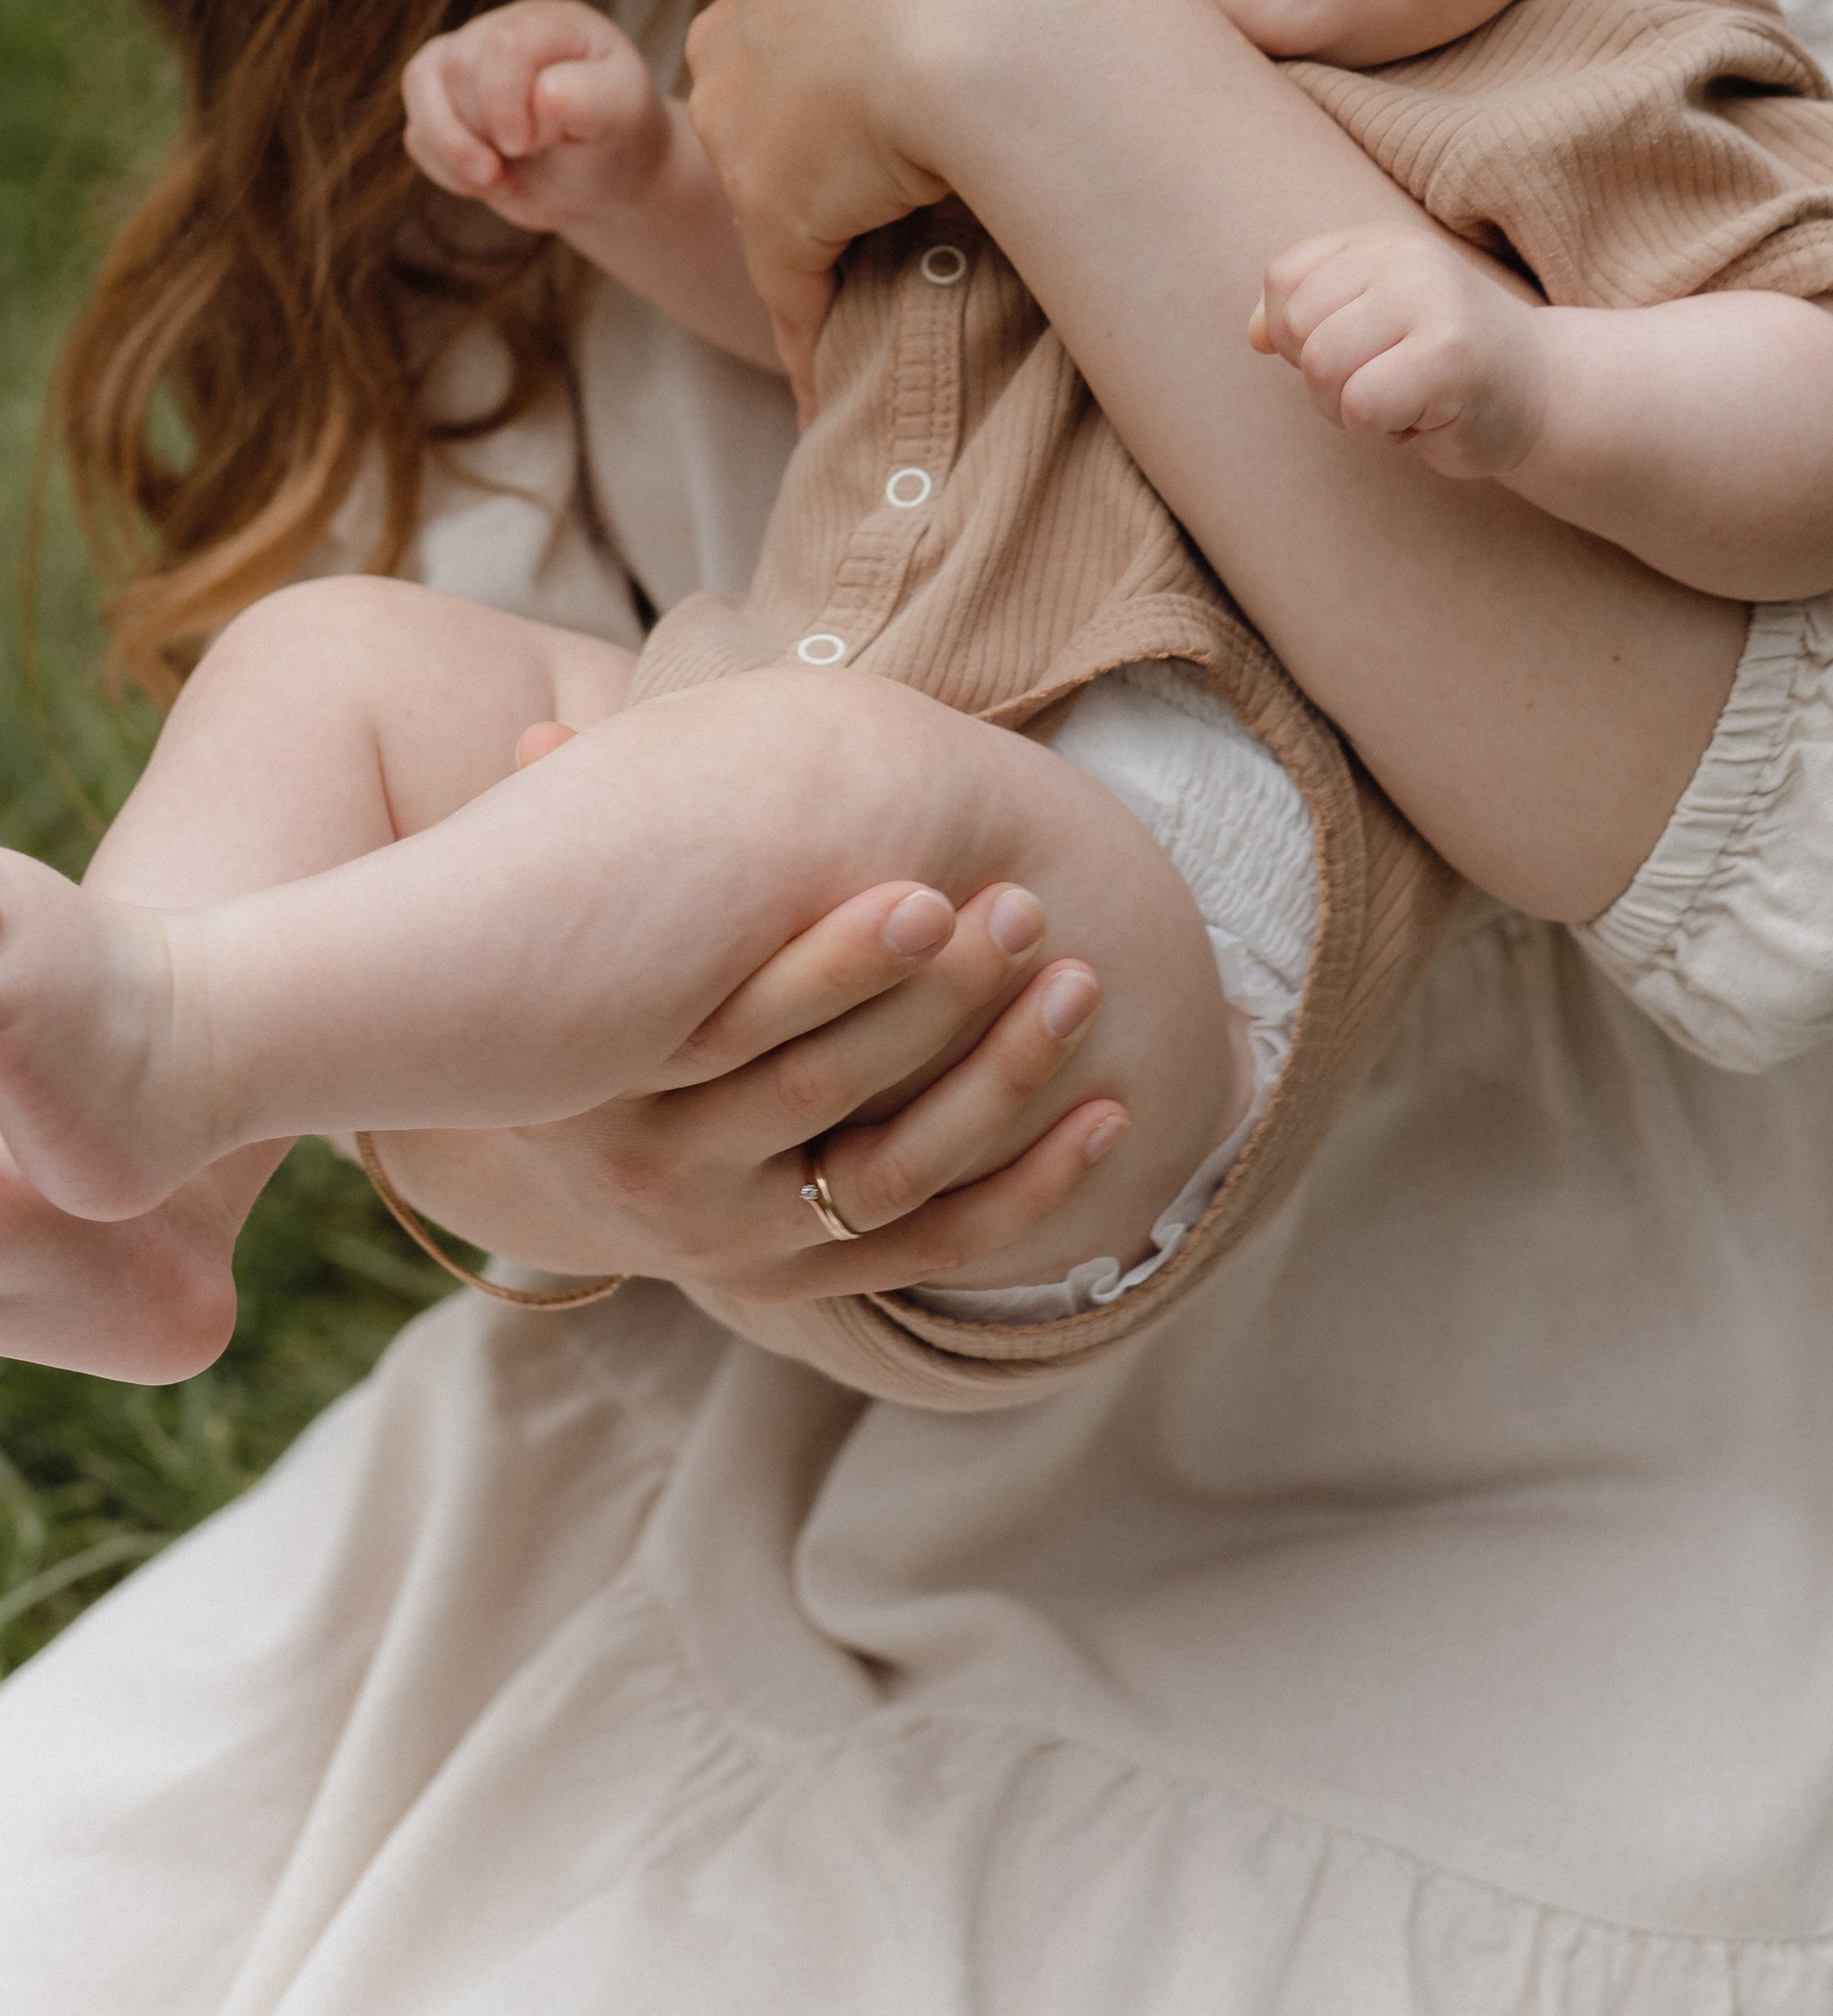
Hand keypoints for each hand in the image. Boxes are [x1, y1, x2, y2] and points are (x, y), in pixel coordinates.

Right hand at [367, 873, 1125, 1315]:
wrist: (542, 1160)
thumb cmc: (582, 993)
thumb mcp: (559, 926)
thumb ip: (568, 834)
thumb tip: (537, 736)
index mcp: (610, 1083)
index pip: (739, 1025)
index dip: (838, 962)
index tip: (929, 890)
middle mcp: (670, 1179)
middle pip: (828, 1091)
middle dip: (941, 999)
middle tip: (1029, 911)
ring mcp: (741, 1240)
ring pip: (895, 1172)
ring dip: (1002, 1080)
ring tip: (1082, 984)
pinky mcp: (806, 1279)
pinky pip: (938, 1242)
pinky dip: (1034, 1186)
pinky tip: (1112, 1112)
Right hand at [404, 0, 676, 235]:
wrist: (603, 178)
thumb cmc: (617, 139)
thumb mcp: (621, 120)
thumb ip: (588, 100)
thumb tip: (541, 96)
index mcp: (551, 23)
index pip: (503, 46)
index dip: (503, 102)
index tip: (533, 143)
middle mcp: (502, 29)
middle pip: (457, 66)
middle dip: (485, 128)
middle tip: (527, 154)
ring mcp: (466, 62)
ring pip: (420, 86)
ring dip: (455, 149)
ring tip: (497, 176)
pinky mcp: (442, 103)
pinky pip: (416, 133)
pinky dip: (446, 168)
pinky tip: (489, 178)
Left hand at [687, 0, 1073, 405]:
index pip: (809, 40)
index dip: (850, 92)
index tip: (895, 133)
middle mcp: (750, 25)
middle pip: (774, 115)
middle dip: (816, 163)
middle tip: (885, 219)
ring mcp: (747, 116)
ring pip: (781, 201)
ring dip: (822, 254)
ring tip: (868, 313)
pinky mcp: (771, 205)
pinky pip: (789, 291)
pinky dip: (812, 347)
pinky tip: (830, 399)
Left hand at [1251, 224, 1550, 479]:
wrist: (1542, 394)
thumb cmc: (1440, 366)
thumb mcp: (1367, 325)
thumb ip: (1304, 320)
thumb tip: (1253, 336)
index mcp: (1378, 244)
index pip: (1283, 282)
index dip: (1296, 338)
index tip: (1355, 353)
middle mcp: (1405, 258)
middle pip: (1297, 329)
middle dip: (1324, 381)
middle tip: (1384, 385)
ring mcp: (1431, 300)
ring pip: (1323, 368)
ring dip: (1349, 410)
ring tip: (1402, 401)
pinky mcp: (1450, 355)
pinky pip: (1360, 405)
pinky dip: (1382, 430)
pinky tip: (1426, 418)